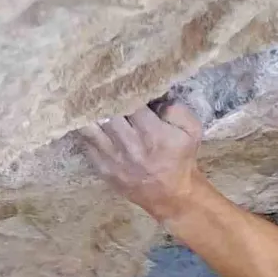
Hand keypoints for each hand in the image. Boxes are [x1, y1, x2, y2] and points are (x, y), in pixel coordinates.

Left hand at [79, 96, 208, 222]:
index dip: (124, 89)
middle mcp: (130, 145)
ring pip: (89, 127)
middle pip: (106, 112)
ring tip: (87, 100)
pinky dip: (85, 129)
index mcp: (152, 134)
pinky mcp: (101, 167)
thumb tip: (156, 96)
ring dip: (88, 112)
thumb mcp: (192, 132)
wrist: (171, 195)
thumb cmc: (180, 159)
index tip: (121, 80)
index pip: (130, 102)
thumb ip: (178, 110)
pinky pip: (85, 142)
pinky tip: (86, 119)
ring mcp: (112, 157)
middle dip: (103, 98)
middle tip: (100, 85)